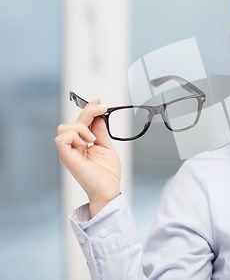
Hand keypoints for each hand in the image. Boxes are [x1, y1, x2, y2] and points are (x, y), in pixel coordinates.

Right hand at [55, 99, 120, 216]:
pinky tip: (86, 143)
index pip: (80, 122)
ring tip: (92, 139)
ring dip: (81, 127)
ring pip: (64, 127)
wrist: (108, 189)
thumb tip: (98, 115)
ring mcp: (68, 152)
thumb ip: (100, 131)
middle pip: (72, 121)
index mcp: (81, 143)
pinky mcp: (67, 157)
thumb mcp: (106, 146)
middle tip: (102, 109)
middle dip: (88, 112)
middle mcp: (73, 146)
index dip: (89, 109)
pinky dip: (75, 136)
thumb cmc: (107, 173)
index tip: (100, 102)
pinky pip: (61, 139)